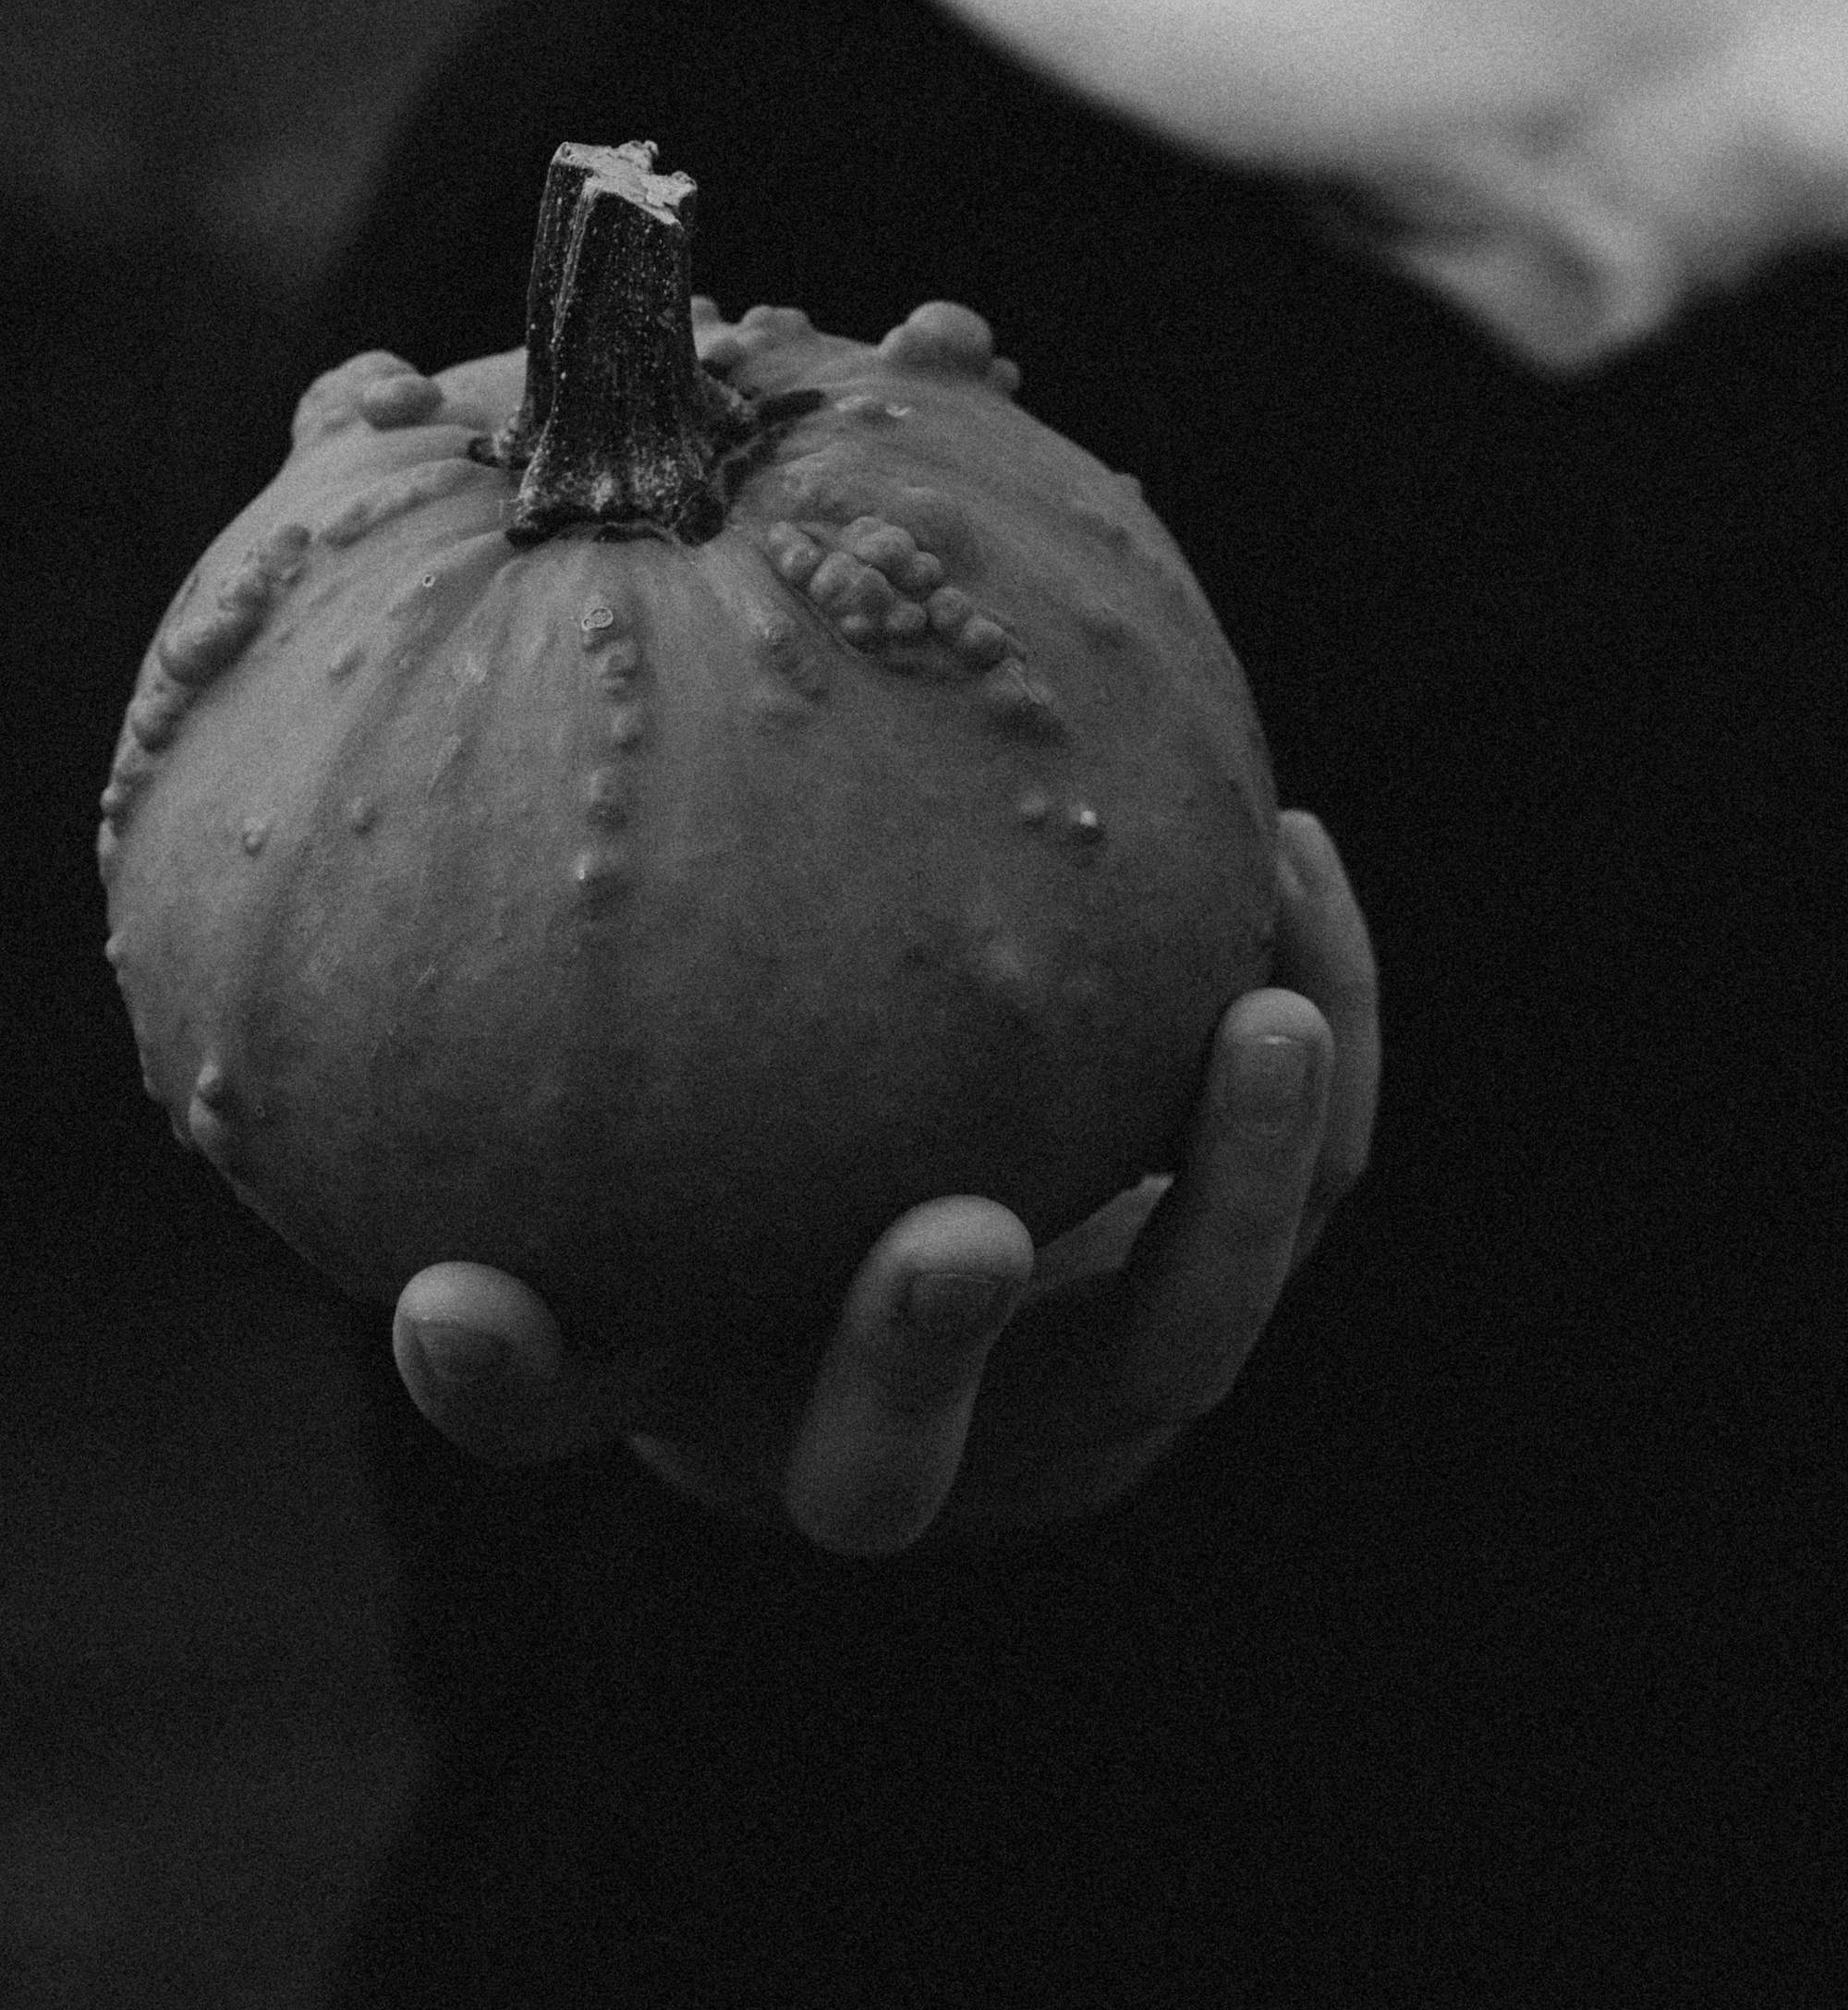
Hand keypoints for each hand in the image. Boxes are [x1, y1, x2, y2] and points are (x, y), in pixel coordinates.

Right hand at [390, 808, 1377, 1554]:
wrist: (944, 1180)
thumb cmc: (757, 1079)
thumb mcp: (654, 1034)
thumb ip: (557, 906)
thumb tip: (359, 544)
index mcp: (695, 1378)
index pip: (568, 1411)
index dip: (506, 1379)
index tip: (455, 1298)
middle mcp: (879, 1428)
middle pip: (894, 1465)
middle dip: (917, 1360)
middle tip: (957, 1235)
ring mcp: (1069, 1387)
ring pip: (1175, 1347)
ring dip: (1233, 1200)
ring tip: (1264, 1017)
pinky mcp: (1220, 1288)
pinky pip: (1312, 1193)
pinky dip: (1327, 1032)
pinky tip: (1293, 851)